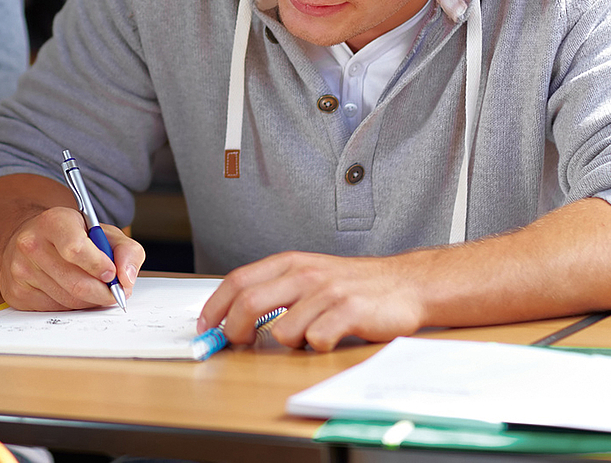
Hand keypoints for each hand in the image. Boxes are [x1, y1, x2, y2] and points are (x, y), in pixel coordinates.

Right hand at [0, 206, 145, 310]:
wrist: (29, 238)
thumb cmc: (71, 235)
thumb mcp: (102, 232)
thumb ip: (126, 250)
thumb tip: (127, 279)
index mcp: (53, 221)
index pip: (76, 249)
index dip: (99, 266)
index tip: (112, 274)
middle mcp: (31, 243)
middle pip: (76, 283)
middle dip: (103, 294)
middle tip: (115, 293)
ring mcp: (20, 269)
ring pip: (67, 301)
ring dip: (89, 302)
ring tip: (95, 290)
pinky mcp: (16, 292)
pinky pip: (54, 310)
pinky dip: (71, 307)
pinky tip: (72, 293)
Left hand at [197, 251, 428, 351]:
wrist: (405, 283)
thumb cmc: (351, 284)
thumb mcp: (308, 275)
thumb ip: (275, 289)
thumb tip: (233, 315)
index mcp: (289, 262)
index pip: (238, 280)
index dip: (215, 305)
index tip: (205, 326)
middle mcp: (304, 274)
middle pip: (249, 302)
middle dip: (234, 329)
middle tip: (236, 343)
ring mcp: (326, 292)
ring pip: (282, 330)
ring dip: (287, 342)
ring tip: (305, 336)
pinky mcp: (349, 311)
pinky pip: (316, 341)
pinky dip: (317, 347)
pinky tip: (329, 338)